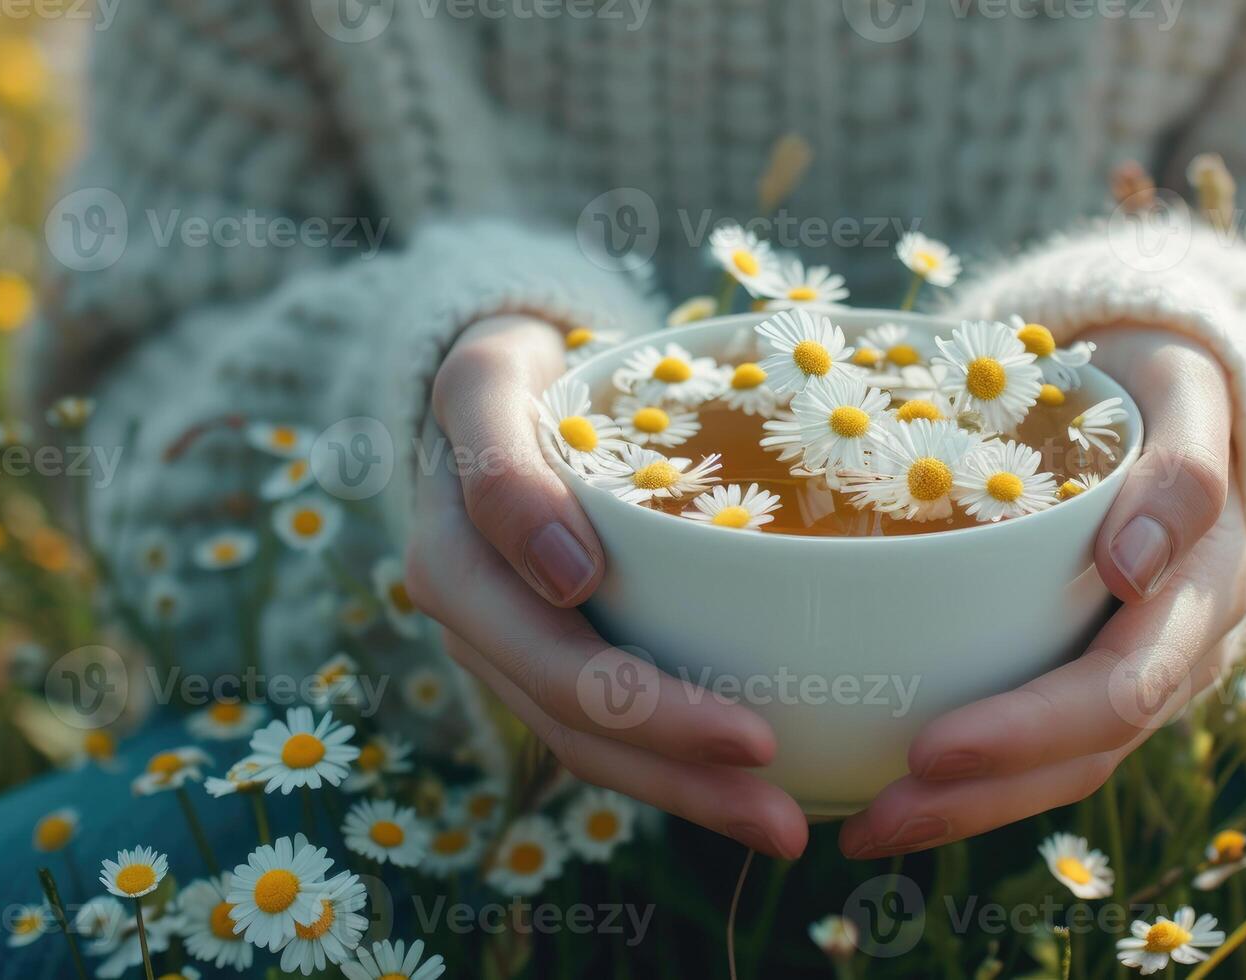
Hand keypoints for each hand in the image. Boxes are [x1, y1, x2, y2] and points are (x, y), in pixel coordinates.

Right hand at [405, 316, 808, 858]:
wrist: (504, 381)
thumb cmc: (512, 372)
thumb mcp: (488, 382)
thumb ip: (502, 464)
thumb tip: (567, 572)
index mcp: (457, 571)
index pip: (559, 664)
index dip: (652, 710)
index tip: (754, 736)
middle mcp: (479, 629)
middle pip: (581, 728)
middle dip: (686, 781)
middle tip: (788, 823)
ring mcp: (513, 652)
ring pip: (594, 749)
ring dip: (688, 798)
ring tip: (786, 830)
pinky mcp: (552, 656)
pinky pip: (608, 731)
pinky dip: (676, 768)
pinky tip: (753, 789)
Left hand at [838, 330, 1245, 858]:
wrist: (1169, 392)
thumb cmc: (1161, 384)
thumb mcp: (1185, 391)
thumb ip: (1180, 470)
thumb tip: (1134, 568)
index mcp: (1204, 593)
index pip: (1121, 690)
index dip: (1029, 730)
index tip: (931, 746)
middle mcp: (1178, 651)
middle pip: (1085, 753)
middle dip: (980, 797)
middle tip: (874, 820)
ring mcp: (1138, 669)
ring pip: (1062, 770)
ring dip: (966, 808)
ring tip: (866, 829)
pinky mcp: (1093, 671)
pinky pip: (1041, 745)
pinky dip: (974, 778)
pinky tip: (892, 790)